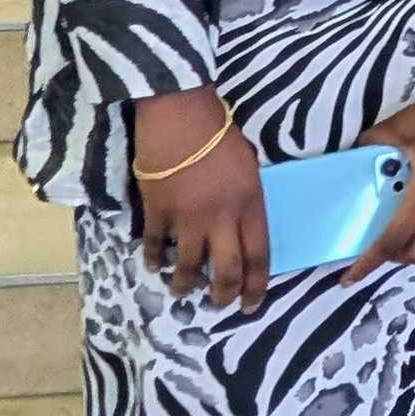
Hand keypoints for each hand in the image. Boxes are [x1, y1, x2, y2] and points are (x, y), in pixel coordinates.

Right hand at [129, 88, 269, 307]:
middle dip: (223, 295)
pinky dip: (155, 260)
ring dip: (185, 285)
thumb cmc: (219, 131)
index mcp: (250, 204)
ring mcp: (188, 217)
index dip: (256, 287)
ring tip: (182, 291)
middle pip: (227, 271)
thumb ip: (248, 198)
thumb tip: (242, 224)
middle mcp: (222, 217)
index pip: (259, 257)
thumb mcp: (249, 164)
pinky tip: (155, 266)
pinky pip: (156, 246)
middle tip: (218, 303)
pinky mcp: (158, 210)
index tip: (251, 305)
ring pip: (189, 267)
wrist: (178, 110)